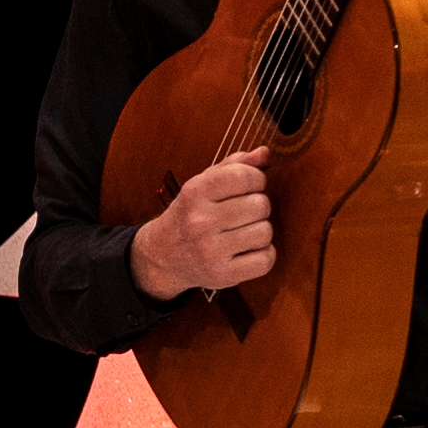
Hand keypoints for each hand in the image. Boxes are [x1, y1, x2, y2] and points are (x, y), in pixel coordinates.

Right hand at [130, 147, 272, 300]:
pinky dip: (263, 255)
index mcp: (195, 192)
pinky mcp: (222, 274)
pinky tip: (247, 250)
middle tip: (243, 213)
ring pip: (265, 232)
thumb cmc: (189, 214)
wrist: (162, 255)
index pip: (246, 176)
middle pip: (260, 205)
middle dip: (257, 206)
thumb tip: (264, 153)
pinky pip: (266, 259)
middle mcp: (200, 221)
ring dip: (260, 231)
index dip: (256, 180)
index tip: (249, 187)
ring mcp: (210, 250)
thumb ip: (234, 165)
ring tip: (243, 232)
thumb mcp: (202, 184)